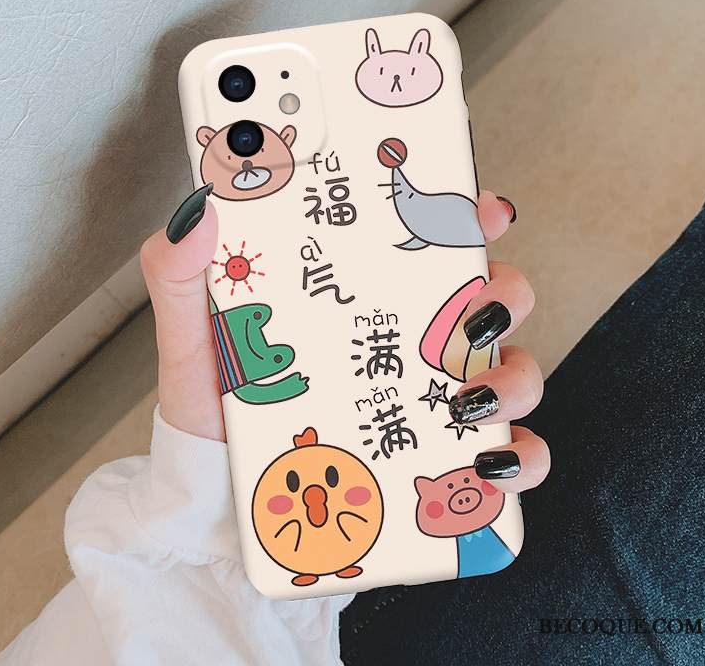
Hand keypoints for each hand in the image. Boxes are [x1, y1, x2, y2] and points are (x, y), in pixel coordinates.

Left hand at [139, 185, 550, 495]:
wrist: (215, 493)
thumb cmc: (214, 406)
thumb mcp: (193, 335)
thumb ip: (184, 273)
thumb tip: (199, 210)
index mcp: (365, 294)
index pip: (433, 240)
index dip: (470, 217)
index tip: (479, 212)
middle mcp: (410, 338)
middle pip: (493, 298)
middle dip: (503, 298)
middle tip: (468, 317)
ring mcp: (431, 397)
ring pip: (513, 371)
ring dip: (512, 380)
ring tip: (465, 401)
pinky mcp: (439, 459)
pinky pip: (508, 454)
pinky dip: (520, 458)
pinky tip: (488, 466)